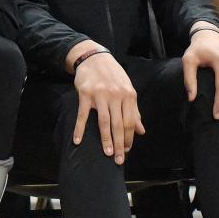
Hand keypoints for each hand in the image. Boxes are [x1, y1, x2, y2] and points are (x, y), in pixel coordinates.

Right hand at [70, 48, 144, 164]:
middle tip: (118, 159)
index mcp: (128, 95)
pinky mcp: (85, 94)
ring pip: (104, 122)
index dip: (129, 138)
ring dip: (105, 140)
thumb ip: (134, 111)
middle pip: (119, 124)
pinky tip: (77, 140)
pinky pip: (83, 115)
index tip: (126, 151)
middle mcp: (116, 96)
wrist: (94, 57)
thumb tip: (141, 131)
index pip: (130, 122)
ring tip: (106, 153)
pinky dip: (80, 128)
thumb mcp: (127, 90)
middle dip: (119, 144)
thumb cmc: (112, 75)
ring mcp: (100, 95)